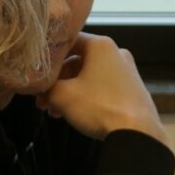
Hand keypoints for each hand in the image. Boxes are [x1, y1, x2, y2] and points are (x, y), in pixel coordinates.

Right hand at [36, 32, 168, 145]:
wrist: (138, 133)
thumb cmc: (97, 106)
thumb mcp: (62, 95)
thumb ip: (46, 87)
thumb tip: (39, 87)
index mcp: (101, 45)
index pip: (67, 41)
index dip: (49, 56)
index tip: (36, 72)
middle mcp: (116, 53)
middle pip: (78, 62)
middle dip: (57, 82)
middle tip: (42, 100)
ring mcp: (127, 73)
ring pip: (90, 78)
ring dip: (70, 93)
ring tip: (53, 112)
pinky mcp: (133, 91)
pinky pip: (103, 89)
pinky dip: (87, 98)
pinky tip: (74, 115)